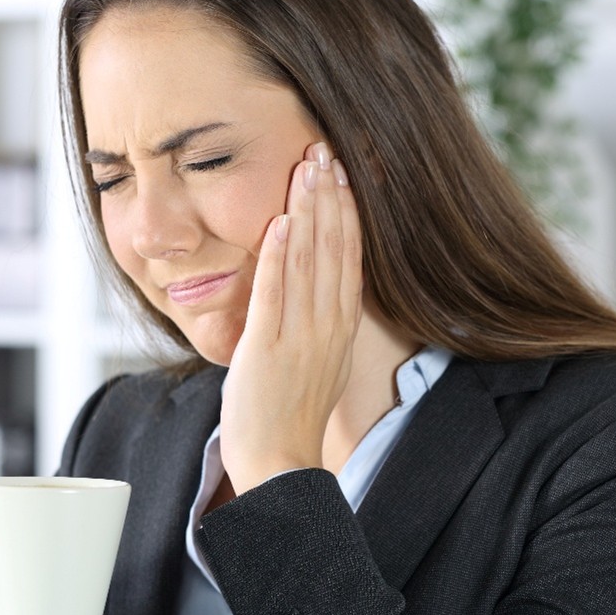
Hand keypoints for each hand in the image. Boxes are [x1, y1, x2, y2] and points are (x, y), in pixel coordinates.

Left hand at [220, 142, 362, 494]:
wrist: (277, 466)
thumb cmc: (287, 418)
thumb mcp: (314, 363)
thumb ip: (314, 324)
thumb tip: (308, 290)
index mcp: (339, 329)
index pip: (348, 258)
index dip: (346, 212)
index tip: (343, 172)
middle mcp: (327, 327)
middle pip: (334, 249)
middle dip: (329, 196)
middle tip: (324, 148)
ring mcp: (299, 337)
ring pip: (309, 262)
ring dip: (308, 211)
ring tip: (307, 166)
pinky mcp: (267, 349)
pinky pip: (276, 295)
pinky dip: (280, 257)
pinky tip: (282, 222)